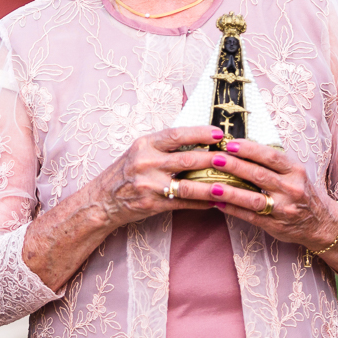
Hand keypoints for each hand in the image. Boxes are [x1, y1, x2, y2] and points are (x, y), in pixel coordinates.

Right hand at [90, 126, 226, 227]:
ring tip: (232, 184)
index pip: (177, 135)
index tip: (219, 133)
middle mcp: (147, 162)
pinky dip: (202, 202)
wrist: (102, 200)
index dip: (200, 133)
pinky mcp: (153, 204)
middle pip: (188, 159)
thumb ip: (164, 146)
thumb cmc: (125, 172)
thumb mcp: (140, 151)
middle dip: (214, 159)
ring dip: (213, 185)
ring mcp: (150, 185)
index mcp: (145, 144)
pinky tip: (216, 201)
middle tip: (234, 158)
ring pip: (189, 184)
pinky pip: (184, 203)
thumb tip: (198, 141)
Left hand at [185, 139, 337, 283]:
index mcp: (295, 171)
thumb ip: (273, 163)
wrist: (321, 223)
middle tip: (214, 158)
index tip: (230, 143)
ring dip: (230, 191)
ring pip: (253, 199)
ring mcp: (283, 209)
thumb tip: (241, 147)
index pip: (270, 156)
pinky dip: (233, 210)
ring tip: (210, 185)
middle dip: (234, 166)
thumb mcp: (295, 173)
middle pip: (259, 175)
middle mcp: (291, 189)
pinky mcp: (275, 226)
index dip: (249, 149)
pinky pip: (250, 217)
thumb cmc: (302, 192)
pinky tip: (217, 203)